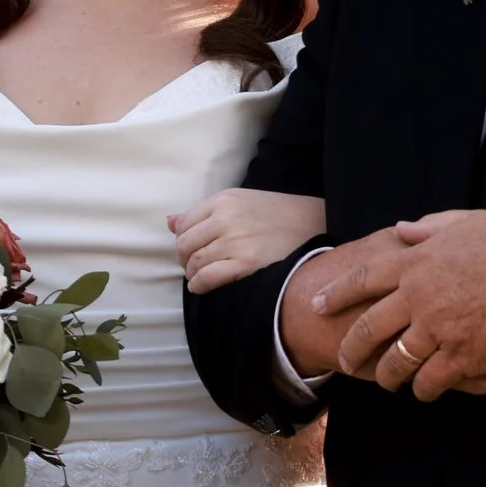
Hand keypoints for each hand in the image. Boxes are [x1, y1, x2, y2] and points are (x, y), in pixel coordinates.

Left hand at [169, 186, 327, 296]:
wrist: (316, 225)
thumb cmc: (280, 215)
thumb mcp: (243, 202)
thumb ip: (205, 212)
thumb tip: (169, 222)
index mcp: (225, 199)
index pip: (184, 223)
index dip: (182, 239)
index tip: (190, 248)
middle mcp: (226, 218)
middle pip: (185, 245)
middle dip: (184, 259)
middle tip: (192, 266)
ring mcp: (236, 241)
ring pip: (194, 263)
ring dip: (192, 274)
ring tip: (199, 277)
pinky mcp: (246, 264)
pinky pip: (208, 278)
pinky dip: (199, 285)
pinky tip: (201, 286)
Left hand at [308, 211, 485, 400]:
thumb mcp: (465, 221)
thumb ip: (428, 226)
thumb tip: (400, 229)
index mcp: (416, 260)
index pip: (364, 278)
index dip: (337, 293)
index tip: (315, 304)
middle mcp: (418, 296)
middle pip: (369, 327)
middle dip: (351, 347)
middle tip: (342, 360)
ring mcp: (437, 328)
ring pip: (396, 361)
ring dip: (388, 376)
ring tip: (387, 382)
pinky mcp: (460, 355)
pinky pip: (430, 380)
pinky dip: (424, 389)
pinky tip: (424, 391)